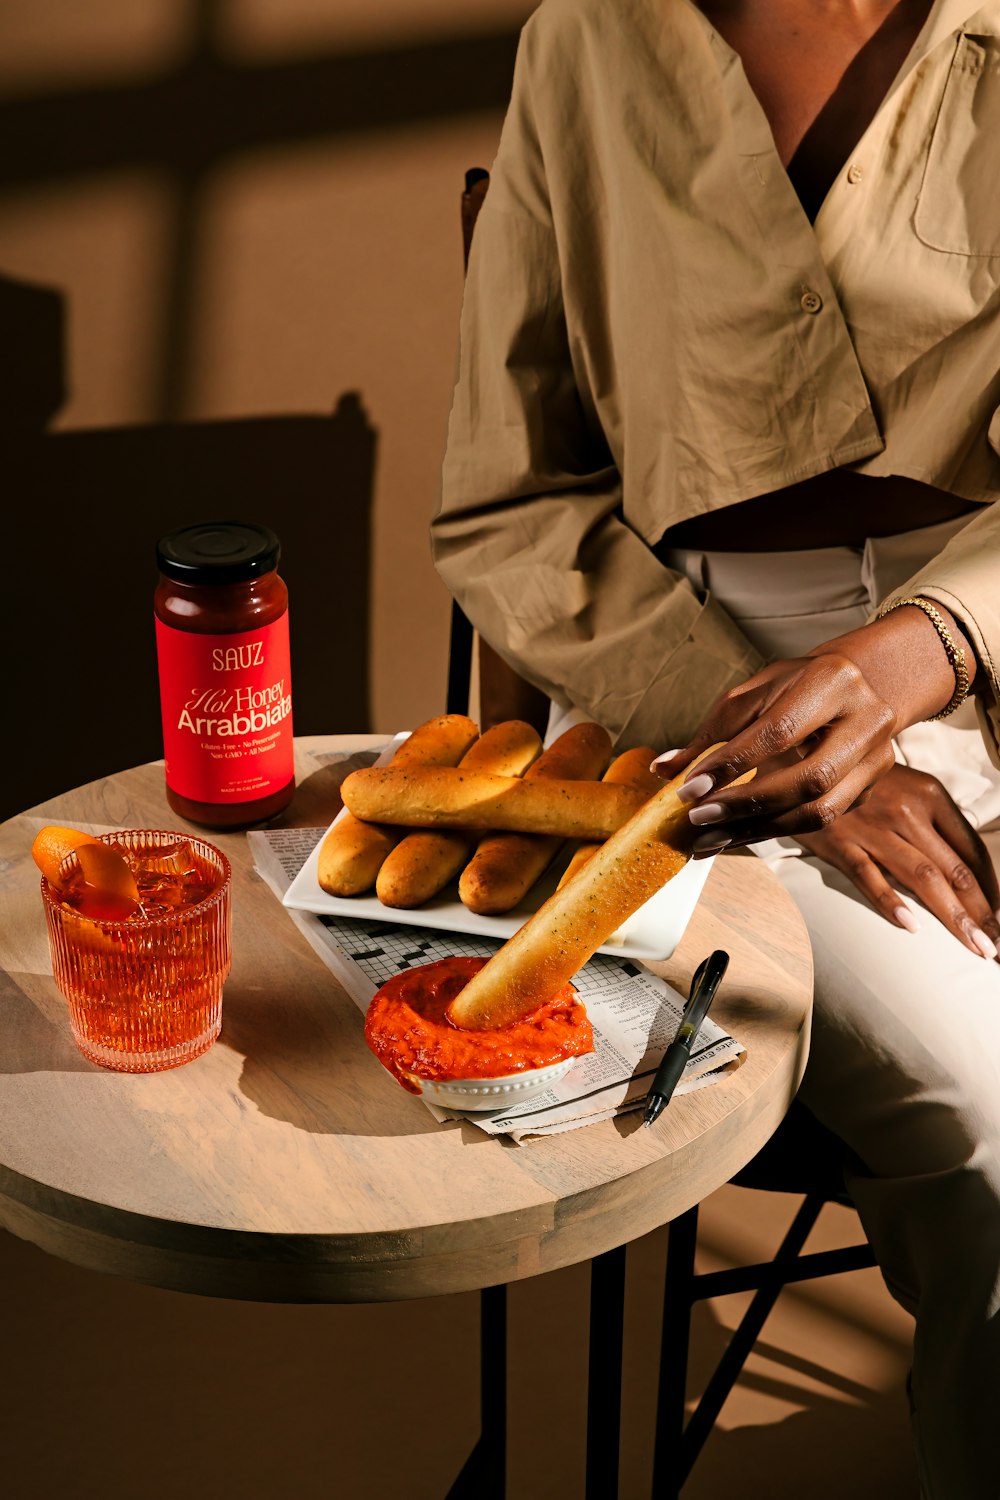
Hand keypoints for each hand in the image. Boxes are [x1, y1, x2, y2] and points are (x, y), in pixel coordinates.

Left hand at [654, 653, 897, 847]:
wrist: (850, 688)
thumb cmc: (792, 687)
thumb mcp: (750, 696)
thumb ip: (709, 734)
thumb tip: (662, 770)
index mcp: (833, 680)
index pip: (778, 732)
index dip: (731, 764)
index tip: (688, 788)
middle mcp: (867, 719)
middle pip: (808, 779)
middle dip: (747, 804)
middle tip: (699, 818)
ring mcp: (877, 757)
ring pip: (819, 810)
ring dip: (759, 829)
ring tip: (711, 838)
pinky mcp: (871, 786)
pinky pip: (821, 819)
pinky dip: (774, 831)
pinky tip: (738, 834)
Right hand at [794, 765, 999, 960]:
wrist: (804, 764)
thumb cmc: (861, 782)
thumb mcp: (905, 789)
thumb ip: (933, 824)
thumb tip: (963, 873)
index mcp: (930, 795)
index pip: (973, 851)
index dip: (992, 890)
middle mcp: (908, 811)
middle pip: (954, 869)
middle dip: (981, 913)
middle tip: (996, 947)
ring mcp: (873, 827)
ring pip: (922, 877)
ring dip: (953, 916)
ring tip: (974, 947)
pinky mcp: (840, 842)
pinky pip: (868, 876)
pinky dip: (889, 902)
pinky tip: (910, 927)